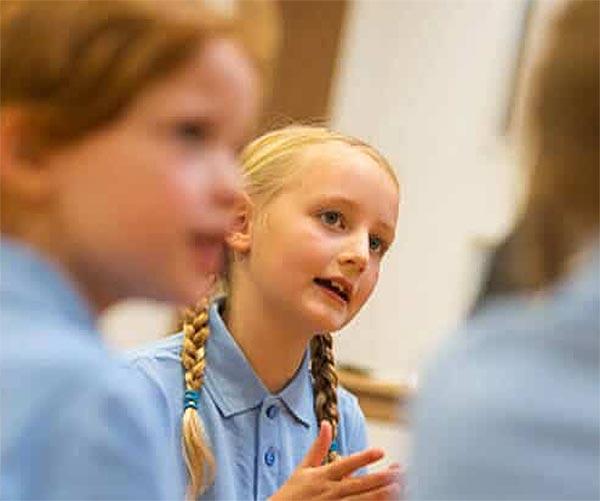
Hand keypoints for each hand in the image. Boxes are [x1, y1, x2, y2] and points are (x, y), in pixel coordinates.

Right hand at [269, 421, 402, 499]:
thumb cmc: (292, 493)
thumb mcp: (303, 468)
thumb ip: (318, 447)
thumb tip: (327, 423)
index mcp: (322, 476)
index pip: (346, 465)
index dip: (363, 458)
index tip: (380, 451)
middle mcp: (329, 493)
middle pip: (358, 485)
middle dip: (379, 479)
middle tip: (399, 472)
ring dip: (380, 495)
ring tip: (399, 488)